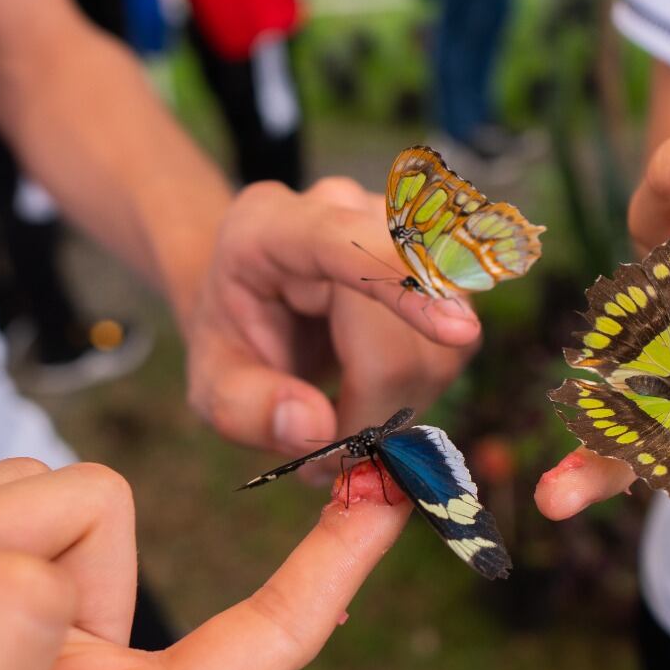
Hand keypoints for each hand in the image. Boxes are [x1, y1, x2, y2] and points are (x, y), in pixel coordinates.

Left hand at [185, 177, 479, 456]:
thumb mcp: (212, 380)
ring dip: (394, 408)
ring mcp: (402, 236)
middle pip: (395, 336)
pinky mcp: (438, 272)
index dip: (403, 287)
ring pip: (435, 351)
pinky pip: (450, 354)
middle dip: (368, 413)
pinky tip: (374, 398)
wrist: (260, 301)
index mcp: (271, 227)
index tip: (457, 332)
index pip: (347, 244)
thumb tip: (316, 429)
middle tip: (326, 457)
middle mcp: (348, 212)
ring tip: (343, 419)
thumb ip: (245, 407)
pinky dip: (414, 395)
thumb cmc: (235, 335)